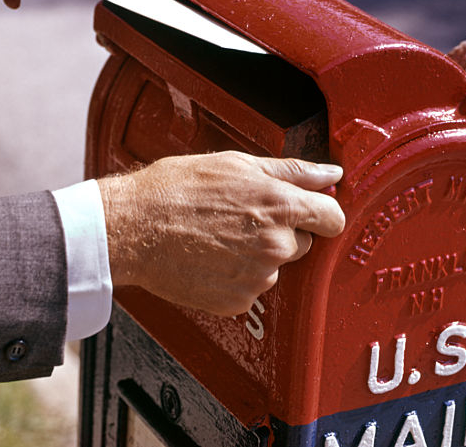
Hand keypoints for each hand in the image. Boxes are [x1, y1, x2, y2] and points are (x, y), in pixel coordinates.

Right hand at [98, 151, 344, 315]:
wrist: (132, 227)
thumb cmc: (175, 189)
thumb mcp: (236, 164)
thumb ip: (292, 171)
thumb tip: (330, 174)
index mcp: (280, 205)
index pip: (334, 218)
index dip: (323, 213)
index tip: (312, 213)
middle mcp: (275, 245)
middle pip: (304, 243)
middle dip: (282, 231)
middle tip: (242, 218)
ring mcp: (258, 277)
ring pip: (275, 266)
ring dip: (257, 255)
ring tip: (218, 236)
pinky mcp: (238, 302)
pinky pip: (252, 288)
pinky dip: (236, 277)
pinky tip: (210, 257)